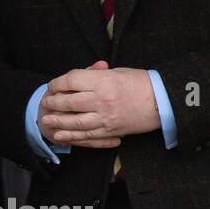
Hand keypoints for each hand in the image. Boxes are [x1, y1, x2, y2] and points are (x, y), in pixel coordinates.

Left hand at [40, 60, 157, 145]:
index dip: (58, 83)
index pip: (72, 81)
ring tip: (46, 121)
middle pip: (70, 102)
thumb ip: (95, 74)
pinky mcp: (111, 131)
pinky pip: (88, 135)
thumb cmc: (142, 83)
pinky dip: (72, 136)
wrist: (164, 102)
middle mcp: (102, 100)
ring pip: (75, 122)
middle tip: (45, 103)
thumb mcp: (118, 72)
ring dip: (58, 122)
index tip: (53, 85)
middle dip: (54, 102)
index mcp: (104, 81)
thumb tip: (77, 78)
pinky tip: (61, 135)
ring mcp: (106, 118)